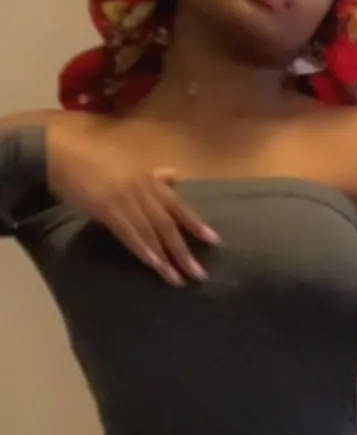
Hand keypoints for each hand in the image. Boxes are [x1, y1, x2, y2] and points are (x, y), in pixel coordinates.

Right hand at [46, 116, 219, 285]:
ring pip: (151, 232)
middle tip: (199, 274)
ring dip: (166, 257)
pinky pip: (128, 232)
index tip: (214, 241)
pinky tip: (153, 264)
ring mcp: (126, 199)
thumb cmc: (95, 161)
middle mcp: (143, 189)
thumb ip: (153, 175)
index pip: (178, 205)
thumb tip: (175, 176)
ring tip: (178, 279)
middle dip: (184, 250)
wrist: (63, 155)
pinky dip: (142, 249)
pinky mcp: (107, 208)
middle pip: (168, 224)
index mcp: (149, 180)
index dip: (196, 223)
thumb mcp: (129, 165)